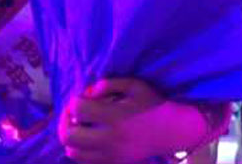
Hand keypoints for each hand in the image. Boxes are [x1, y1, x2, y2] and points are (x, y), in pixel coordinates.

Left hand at [58, 78, 174, 163]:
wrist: (175, 131)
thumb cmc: (153, 104)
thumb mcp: (134, 85)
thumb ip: (109, 84)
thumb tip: (89, 92)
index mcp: (116, 117)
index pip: (77, 110)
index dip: (75, 101)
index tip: (84, 99)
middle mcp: (111, 139)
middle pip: (69, 135)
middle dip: (65, 121)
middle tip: (74, 114)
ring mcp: (112, 155)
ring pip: (73, 152)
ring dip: (71, 137)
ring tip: (81, 127)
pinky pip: (86, 161)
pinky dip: (81, 150)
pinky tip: (89, 139)